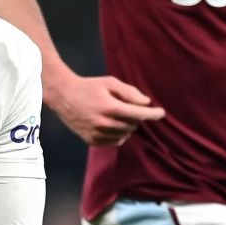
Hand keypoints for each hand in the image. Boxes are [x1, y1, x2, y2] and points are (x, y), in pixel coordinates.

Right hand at [48, 72, 165, 145]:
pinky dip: (119, 135)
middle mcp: (104, 123)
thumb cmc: (89, 86)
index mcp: (110, 107)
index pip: (138, 114)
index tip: (161, 113)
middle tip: (127, 107)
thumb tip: (146, 103)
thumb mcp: (110, 83)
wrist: (63, 96)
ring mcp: (97, 134)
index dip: (153, 114)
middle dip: (136, 117)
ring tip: (118, 115)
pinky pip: (115, 142)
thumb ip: (129, 92)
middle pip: (133, 125)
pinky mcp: (92, 141)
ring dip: (128, 126)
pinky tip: (113, 125)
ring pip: (125, 135)